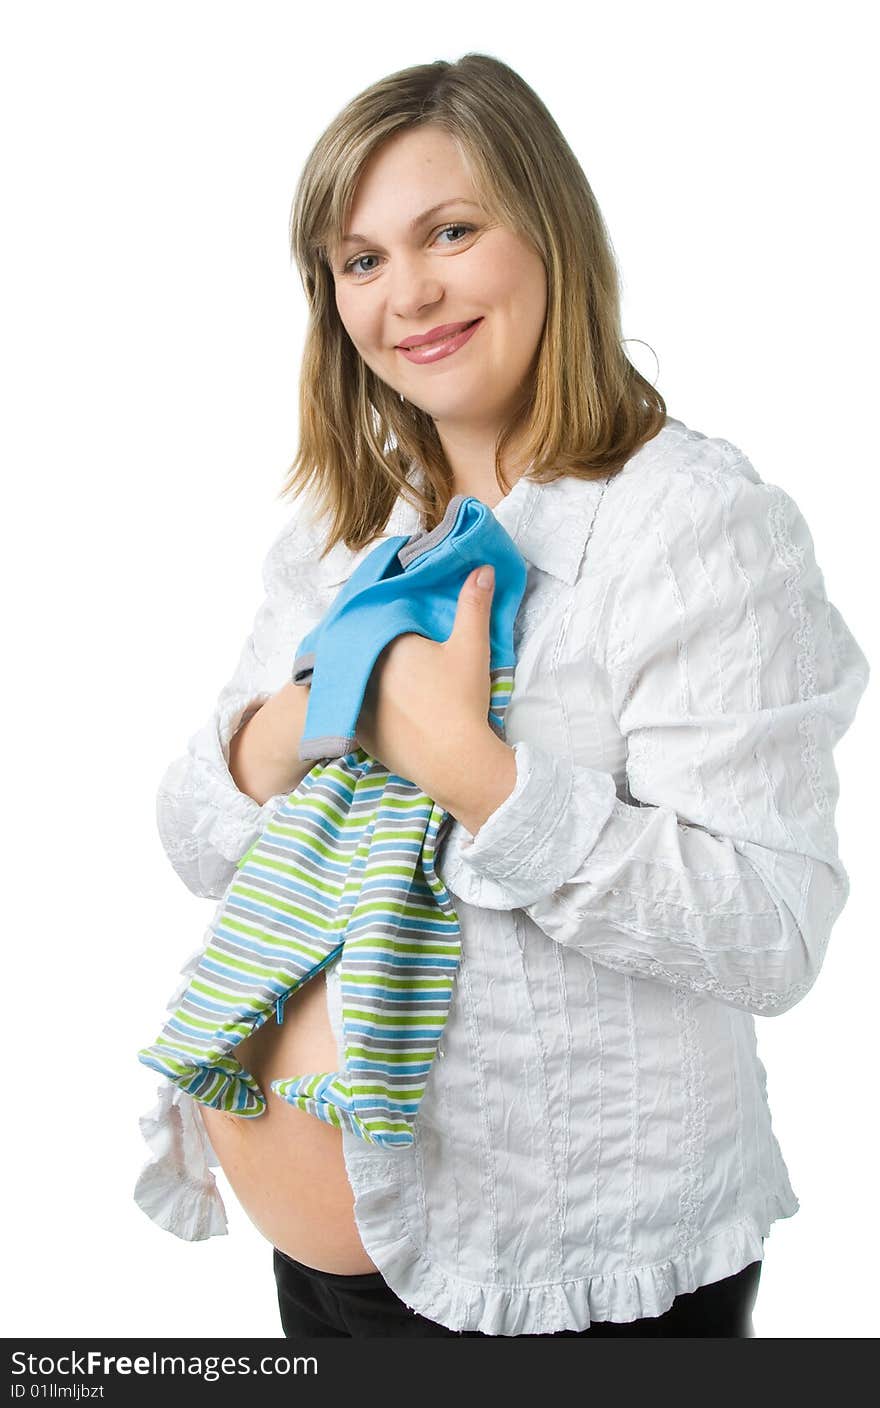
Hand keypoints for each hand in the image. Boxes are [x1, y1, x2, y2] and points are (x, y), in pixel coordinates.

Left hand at [355, 563, 498, 803]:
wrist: (454, 760)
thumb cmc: (462, 701)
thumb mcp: (471, 647)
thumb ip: (473, 604)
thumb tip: (482, 568)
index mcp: (387, 641)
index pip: (380, 620)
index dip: (389, 619)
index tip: (399, 621)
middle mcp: (363, 667)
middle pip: (363, 648)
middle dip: (371, 644)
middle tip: (389, 646)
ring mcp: (356, 700)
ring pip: (352, 677)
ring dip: (359, 672)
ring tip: (374, 672)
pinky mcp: (357, 729)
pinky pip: (350, 708)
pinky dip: (355, 703)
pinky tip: (368, 702)